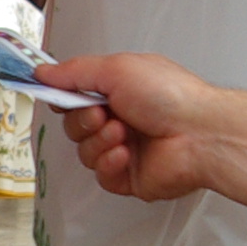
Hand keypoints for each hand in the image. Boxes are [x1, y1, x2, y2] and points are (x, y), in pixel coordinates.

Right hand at [49, 51, 234, 202]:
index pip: (76, 96)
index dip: (63, 98)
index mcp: (119, 91)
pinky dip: (109, 163)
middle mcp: (122, 119)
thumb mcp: (116, 69)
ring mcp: (126, 149)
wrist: (201, 132)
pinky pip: (101, 176)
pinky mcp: (130, 177)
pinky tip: (125, 153)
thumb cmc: (172, 95)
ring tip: (122, 133)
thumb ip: (75, 72)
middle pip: (75, 127)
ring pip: (85, 152)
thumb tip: (45, 70)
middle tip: (102, 114)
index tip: (55, 95)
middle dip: (83, 121)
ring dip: (99, 141)